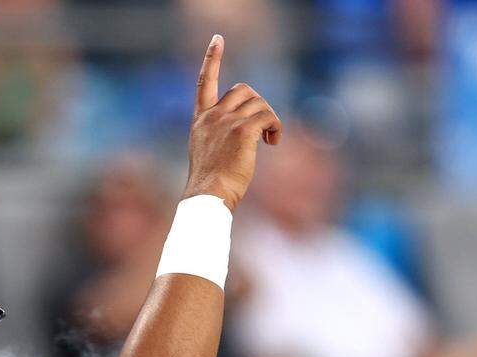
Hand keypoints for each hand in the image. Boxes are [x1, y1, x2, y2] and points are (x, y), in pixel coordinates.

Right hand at [182, 35, 281, 211]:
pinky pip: (268, 117)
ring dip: (269, 118)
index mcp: (200, 120)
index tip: (218, 39)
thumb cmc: (211, 184)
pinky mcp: (242, 131)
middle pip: (243, 89)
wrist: (208, 196)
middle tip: (263, 126)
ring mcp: (226, 122)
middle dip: (258, 103)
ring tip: (269, 139)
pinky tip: (272, 143)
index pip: (204, 82)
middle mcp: (211, 117)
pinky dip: (275, 127)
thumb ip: (221, 134)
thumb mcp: (209, 153)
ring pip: (259, 102)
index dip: (212, 59)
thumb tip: (251, 129)